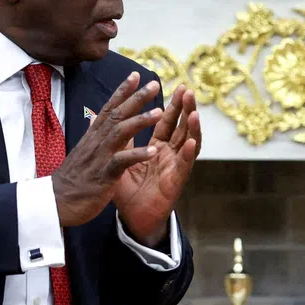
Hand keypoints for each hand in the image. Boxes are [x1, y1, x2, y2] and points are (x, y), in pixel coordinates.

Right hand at [52, 73, 162, 227]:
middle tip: (154, 83)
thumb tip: (94, 117)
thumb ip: (92, 134)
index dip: (123, 91)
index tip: (136, 74)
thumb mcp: (83, 152)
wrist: (55, 203)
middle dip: (136, 98)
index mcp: (94, 137)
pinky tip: (153, 151)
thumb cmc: (73, 178)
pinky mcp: (103, 175)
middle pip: (117, 114)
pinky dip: (137, 156)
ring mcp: (99, 157)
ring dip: (140, 121)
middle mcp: (96, 142)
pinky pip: (121, 162)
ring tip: (160, 112)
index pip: (109, 108)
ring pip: (120, 133)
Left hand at [113, 84, 200, 245]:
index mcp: (158, 147)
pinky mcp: (176, 182)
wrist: (132, 218)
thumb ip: (121, 139)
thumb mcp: (121, 159)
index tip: (173, 86)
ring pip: (189, 142)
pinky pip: (185, 166)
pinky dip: (189, 153)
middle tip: (187, 90)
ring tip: (194, 112)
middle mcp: (170, 154)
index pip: (165, 121)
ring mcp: (176, 166)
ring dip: (192, 127)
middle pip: (180, 127)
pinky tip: (191, 141)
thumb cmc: (128, 190)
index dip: (170, 104)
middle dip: (185, 108)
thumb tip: (110, 116)